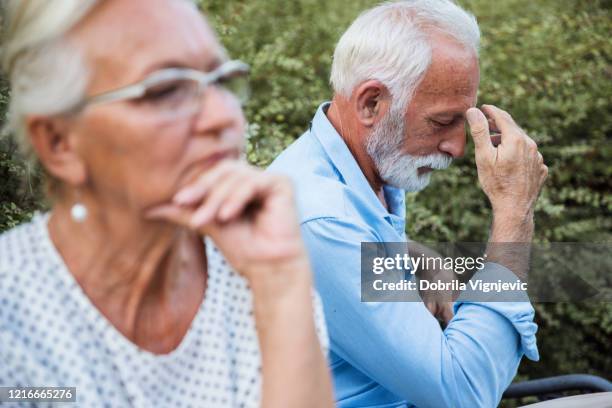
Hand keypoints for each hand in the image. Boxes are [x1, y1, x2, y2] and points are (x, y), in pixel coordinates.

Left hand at [145, 160, 305, 279]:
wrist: (268, 268)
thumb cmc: (243, 249)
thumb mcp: (208, 225)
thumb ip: (184, 213)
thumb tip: (148, 209)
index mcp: (240, 184)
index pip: (214, 174)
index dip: (196, 185)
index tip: (177, 200)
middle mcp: (256, 178)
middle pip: (223, 170)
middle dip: (203, 188)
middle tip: (185, 204)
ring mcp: (269, 179)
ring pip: (235, 177)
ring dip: (217, 198)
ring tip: (207, 220)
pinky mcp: (282, 183)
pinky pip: (253, 183)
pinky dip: (236, 198)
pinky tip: (226, 216)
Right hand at [466, 105, 547, 217]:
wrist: (514, 208)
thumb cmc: (496, 182)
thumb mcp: (483, 156)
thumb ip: (480, 131)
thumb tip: (473, 111)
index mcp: (516, 139)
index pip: (502, 117)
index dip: (491, 111)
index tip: (483, 107)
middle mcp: (531, 145)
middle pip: (513, 128)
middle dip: (498, 124)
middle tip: (485, 122)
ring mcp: (538, 158)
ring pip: (521, 142)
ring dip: (508, 139)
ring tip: (494, 144)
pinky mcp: (540, 169)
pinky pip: (528, 155)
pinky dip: (518, 153)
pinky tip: (509, 161)